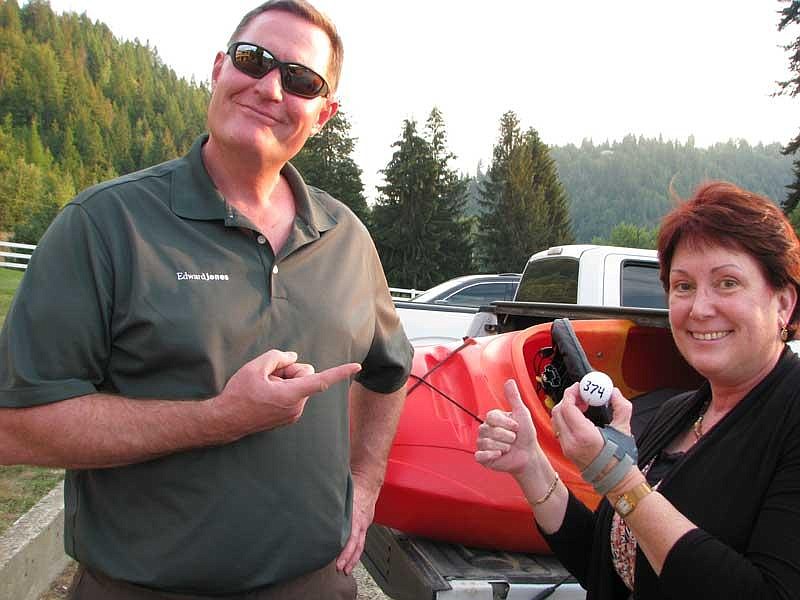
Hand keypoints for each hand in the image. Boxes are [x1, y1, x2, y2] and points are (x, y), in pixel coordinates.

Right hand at [211, 349, 360, 438]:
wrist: (225, 420)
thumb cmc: (239, 393)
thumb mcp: (255, 367)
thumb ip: (277, 357)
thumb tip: (293, 358)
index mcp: (291, 395)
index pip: (321, 380)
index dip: (340, 372)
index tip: (357, 366)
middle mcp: (296, 407)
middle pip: (305, 375)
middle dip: (291, 370)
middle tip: (269, 375)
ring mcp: (293, 415)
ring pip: (299, 385)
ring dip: (284, 381)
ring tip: (264, 387)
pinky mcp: (288, 418)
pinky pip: (293, 395)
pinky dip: (283, 390)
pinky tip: (265, 395)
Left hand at [336, 474, 377, 574]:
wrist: (368, 482)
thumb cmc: (353, 486)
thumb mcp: (341, 492)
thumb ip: (329, 501)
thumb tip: (312, 505)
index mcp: (354, 513)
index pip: (350, 535)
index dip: (344, 548)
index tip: (337, 559)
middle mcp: (360, 521)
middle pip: (356, 543)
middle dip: (348, 557)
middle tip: (340, 568)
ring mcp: (364, 524)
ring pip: (360, 544)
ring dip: (353, 558)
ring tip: (346, 570)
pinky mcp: (364, 525)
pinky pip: (361, 541)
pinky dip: (356, 552)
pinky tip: (350, 559)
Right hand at [475, 379, 539, 474]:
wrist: (528, 455)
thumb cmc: (526, 435)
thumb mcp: (522, 413)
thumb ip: (514, 397)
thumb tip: (509, 381)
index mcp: (493, 419)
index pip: (491, 417)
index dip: (506, 423)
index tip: (516, 427)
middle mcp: (485, 430)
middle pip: (488, 430)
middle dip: (506, 436)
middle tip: (513, 439)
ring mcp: (482, 443)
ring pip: (486, 443)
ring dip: (503, 446)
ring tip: (509, 447)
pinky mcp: (482, 457)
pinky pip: (480, 455)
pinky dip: (491, 455)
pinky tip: (500, 455)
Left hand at [551, 383, 632, 469]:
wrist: (616, 479)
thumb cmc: (621, 457)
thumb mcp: (624, 428)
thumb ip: (620, 406)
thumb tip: (614, 392)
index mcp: (583, 435)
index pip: (567, 407)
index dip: (571, 393)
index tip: (580, 387)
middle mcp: (570, 442)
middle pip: (558, 411)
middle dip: (568, 399)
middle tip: (582, 395)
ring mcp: (566, 447)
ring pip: (556, 420)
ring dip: (565, 408)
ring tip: (582, 406)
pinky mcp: (566, 451)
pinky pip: (559, 429)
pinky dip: (565, 419)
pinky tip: (580, 418)